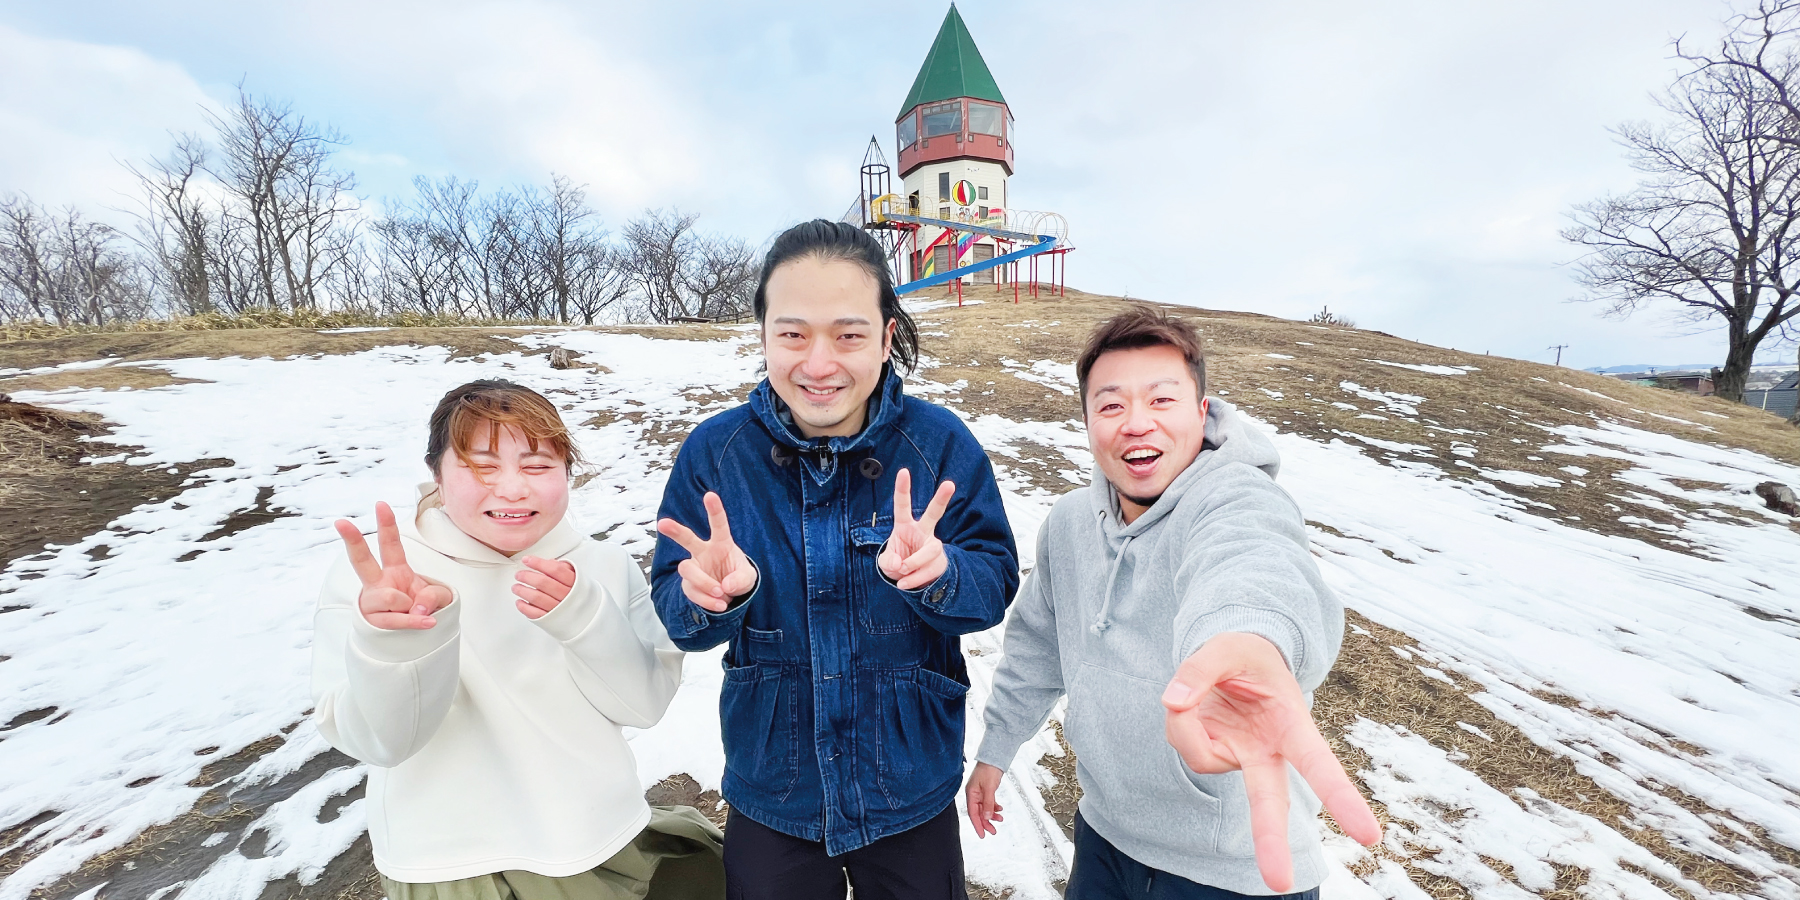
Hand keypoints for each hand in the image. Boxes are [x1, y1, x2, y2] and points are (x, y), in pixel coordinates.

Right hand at [334, 501, 452, 630]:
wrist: (413, 638)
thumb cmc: (423, 609)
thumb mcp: (440, 598)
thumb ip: (435, 595)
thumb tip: (418, 607)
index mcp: (395, 570)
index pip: (390, 544)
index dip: (387, 524)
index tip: (381, 504)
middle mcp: (378, 583)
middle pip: (361, 559)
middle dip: (351, 540)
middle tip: (341, 522)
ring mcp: (372, 602)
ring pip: (388, 597)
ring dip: (408, 607)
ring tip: (412, 611)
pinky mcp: (372, 622)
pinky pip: (395, 620)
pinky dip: (414, 622)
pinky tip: (428, 622)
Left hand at [514, 556, 574, 619]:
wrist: (586, 618)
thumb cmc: (578, 596)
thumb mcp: (576, 578)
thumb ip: (563, 569)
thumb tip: (549, 561)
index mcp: (574, 583)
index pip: (554, 569)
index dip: (538, 563)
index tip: (527, 560)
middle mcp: (566, 596)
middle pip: (543, 582)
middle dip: (527, 576)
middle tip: (519, 574)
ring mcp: (558, 609)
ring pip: (537, 598)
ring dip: (522, 591)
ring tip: (516, 587)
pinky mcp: (551, 620)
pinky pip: (535, 614)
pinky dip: (524, 607)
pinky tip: (519, 601)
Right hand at [656, 491, 757, 612]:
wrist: (729, 596)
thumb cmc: (737, 578)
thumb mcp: (748, 578)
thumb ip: (740, 579)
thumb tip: (725, 585)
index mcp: (721, 543)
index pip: (718, 524)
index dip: (714, 510)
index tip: (710, 495)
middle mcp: (703, 552)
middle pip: (687, 539)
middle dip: (675, 531)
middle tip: (662, 524)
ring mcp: (694, 568)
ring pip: (688, 570)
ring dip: (704, 583)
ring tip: (721, 593)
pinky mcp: (689, 585)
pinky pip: (692, 591)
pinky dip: (706, 600)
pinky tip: (719, 604)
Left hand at [879, 468, 955, 590]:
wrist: (910, 579)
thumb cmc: (898, 562)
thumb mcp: (886, 562)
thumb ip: (888, 561)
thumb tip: (900, 564)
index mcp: (905, 525)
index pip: (902, 505)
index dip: (903, 489)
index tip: (904, 471)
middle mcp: (922, 531)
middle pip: (934, 513)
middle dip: (941, 499)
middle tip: (950, 484)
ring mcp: (933, 545)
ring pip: (929, 551)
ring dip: (913, 564)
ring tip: (902, 572)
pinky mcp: (940, 560)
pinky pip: (929, 570)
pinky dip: (914, 579)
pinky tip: (905, 583)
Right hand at [964, 761, 1005, 836]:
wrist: (993, 758)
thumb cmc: (988, 769)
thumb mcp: (989, 788)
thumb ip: (988, 803)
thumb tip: (987, 817)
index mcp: (971, 794)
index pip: (973, 813)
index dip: (977, 825)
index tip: (982, 834)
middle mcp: (974, 794)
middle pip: (979, 813)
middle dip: (986, 823)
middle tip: (993, 831)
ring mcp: (980, 793)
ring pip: (984, 809)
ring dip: (992, 815)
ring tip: (1000, 819)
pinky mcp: (986, 790)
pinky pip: (989, 803)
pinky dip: (994, 807)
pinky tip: (1000, 809)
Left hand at [1162, 632, 1380, 891]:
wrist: (1231, 660)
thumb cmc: (1244, 653)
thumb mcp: (1227, 646)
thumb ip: (1200, 668)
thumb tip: (1173, 703)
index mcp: (1292, 726)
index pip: (1319, 766)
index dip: (1342, 798)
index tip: (1369, 836)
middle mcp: (1268, 752)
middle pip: (1270, 804)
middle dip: (1271, 841)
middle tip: (1279, 883)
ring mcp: (1238, 759)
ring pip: (1201, 754)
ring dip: (1188, 721)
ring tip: (1200, 690)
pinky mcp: (1212, 757)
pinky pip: (1184, 744)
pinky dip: (1180, 721)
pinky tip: (1194, 706)